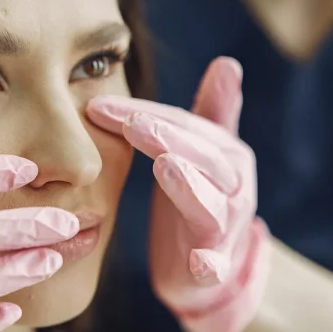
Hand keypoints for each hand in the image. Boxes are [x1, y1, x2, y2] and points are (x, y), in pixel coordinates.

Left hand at [87, 57, 269, 331]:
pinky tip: (200, 263)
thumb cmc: (197, 202)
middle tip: (135, 125)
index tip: (99, 105)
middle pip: (205, 158)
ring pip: (212, 205)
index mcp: (225, 156)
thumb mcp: (203, 155)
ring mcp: (226, 229)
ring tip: (167, 168)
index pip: (185, 127)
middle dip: (169, 139)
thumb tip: (228, 62)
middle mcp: (232, 188)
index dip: (146, 114)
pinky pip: (216, 265)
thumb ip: (213, 112)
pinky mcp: (215, 266)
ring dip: (191, 188)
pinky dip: (211, 264)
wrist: (206, 269)